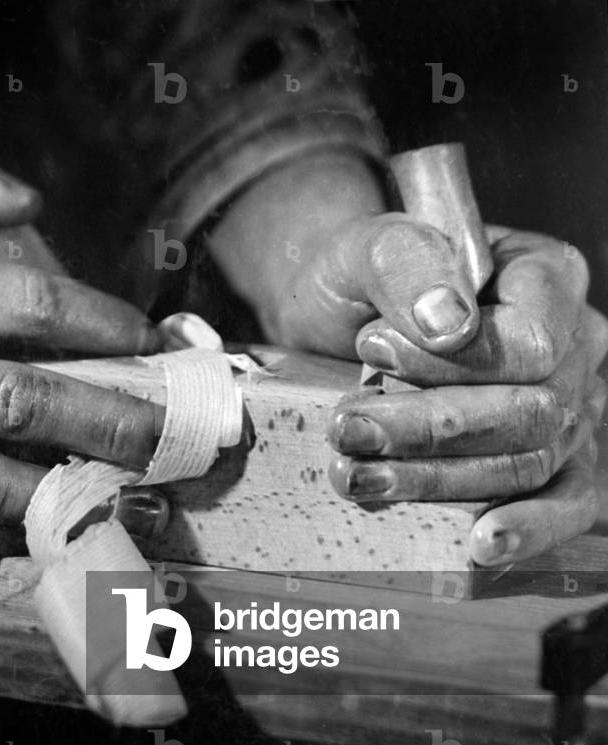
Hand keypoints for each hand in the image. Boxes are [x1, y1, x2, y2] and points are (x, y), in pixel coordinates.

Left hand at [328, 226, 606, 565]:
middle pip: (528, 410)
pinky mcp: (549, 458)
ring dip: (437, 480)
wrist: (337, 317)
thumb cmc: (358, 277)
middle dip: (429, 429)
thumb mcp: (364, 248)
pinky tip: (480, 546)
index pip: (528, 341)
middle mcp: (573, 344)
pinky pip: (565, 503)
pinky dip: (526, 528)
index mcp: (544, 275)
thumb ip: (406, 263)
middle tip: (347, 429)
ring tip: (359, 475)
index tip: (370, 351)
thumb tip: (450, 324)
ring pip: (528, 462)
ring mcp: (569, 406)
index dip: (450, 362)